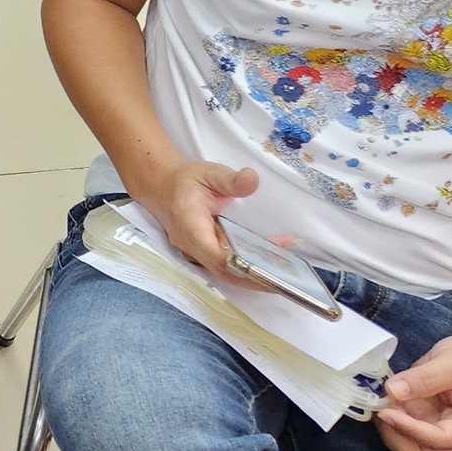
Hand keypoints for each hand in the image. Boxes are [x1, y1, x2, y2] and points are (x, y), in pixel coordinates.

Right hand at [136, 160, 279, 286]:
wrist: (162, 188)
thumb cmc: (186, 180)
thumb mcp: (209, 173)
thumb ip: (231, 179)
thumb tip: (252, 179)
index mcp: (189, 223)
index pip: (211, 252)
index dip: (237, 264)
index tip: (265, 267)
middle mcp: (190, 244)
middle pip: (224, 271)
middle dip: (256, 277)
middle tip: (289, 277)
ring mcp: (195, 253)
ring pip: (227, 273)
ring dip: (256, 274)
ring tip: (287, 269)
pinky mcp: (204, 256)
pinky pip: (227, 268)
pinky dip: (250, 268)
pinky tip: (272, 260)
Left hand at [377, 336, 451, 450]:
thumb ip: (425, 378)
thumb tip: (393, 391)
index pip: (439, 440)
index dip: (409, 430)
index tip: (386, 413)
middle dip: (395, 436)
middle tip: (380, 409)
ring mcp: (439, 427)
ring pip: (408, 443)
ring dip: (389, 426)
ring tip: (381, 399)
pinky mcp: (426, 418)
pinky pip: (403, 426)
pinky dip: (390, 414)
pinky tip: (384, 397)